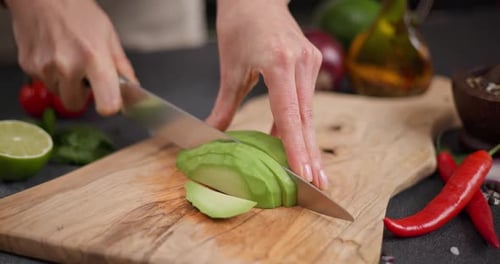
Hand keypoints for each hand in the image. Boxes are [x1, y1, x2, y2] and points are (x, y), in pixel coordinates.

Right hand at [6, 0, 136, 115]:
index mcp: (94, 58)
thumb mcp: (109, 36)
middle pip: (75, 104)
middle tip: (84, 75)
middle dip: (81, 94)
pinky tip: (54, 54)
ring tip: (67, 58)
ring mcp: (45, 67)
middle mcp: (68, 65)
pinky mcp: (29, 66)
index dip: (110, 106)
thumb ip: (122, 66)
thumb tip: (133, 88)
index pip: (107, 103)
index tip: (111, 103)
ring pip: (58, 93)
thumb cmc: (77, 13)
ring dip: (65, 83)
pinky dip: (50, 74)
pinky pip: (44, 82)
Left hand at [206, 0, 327, 188]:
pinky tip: (297, 144)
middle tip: (317, 185)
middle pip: (306, 119)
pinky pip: (306, 100)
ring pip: (308, 112)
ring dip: (307, 143)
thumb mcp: (230, 68)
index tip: (303, 174)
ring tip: (310, 172)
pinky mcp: (312, 63)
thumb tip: (214, 135)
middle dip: (310, 154)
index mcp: (279, 64)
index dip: (295, 148)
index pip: (290, 115)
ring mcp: (310, 63)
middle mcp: (301, 64)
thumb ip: (225, 106)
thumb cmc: (239, 25)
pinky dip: (300, 123)